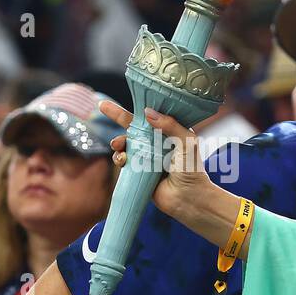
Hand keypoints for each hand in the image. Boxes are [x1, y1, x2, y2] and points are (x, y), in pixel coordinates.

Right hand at [99, 100, 210, 218]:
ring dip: (119, 141)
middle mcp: (157, 144)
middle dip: (117, 117)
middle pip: (134, 127)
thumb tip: (147, 112)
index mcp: (170, 134)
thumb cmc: (192, 170)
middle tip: (103, 108)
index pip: (151, 117)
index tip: (127, 96)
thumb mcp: (187, 142)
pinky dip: (119, 158)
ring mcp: (147, 158)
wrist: (189, 198)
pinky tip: (123, 160)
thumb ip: (170, 125)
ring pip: (126, 144)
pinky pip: (124, 161)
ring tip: (120, 145)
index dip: (136, 107)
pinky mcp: (139, 172)